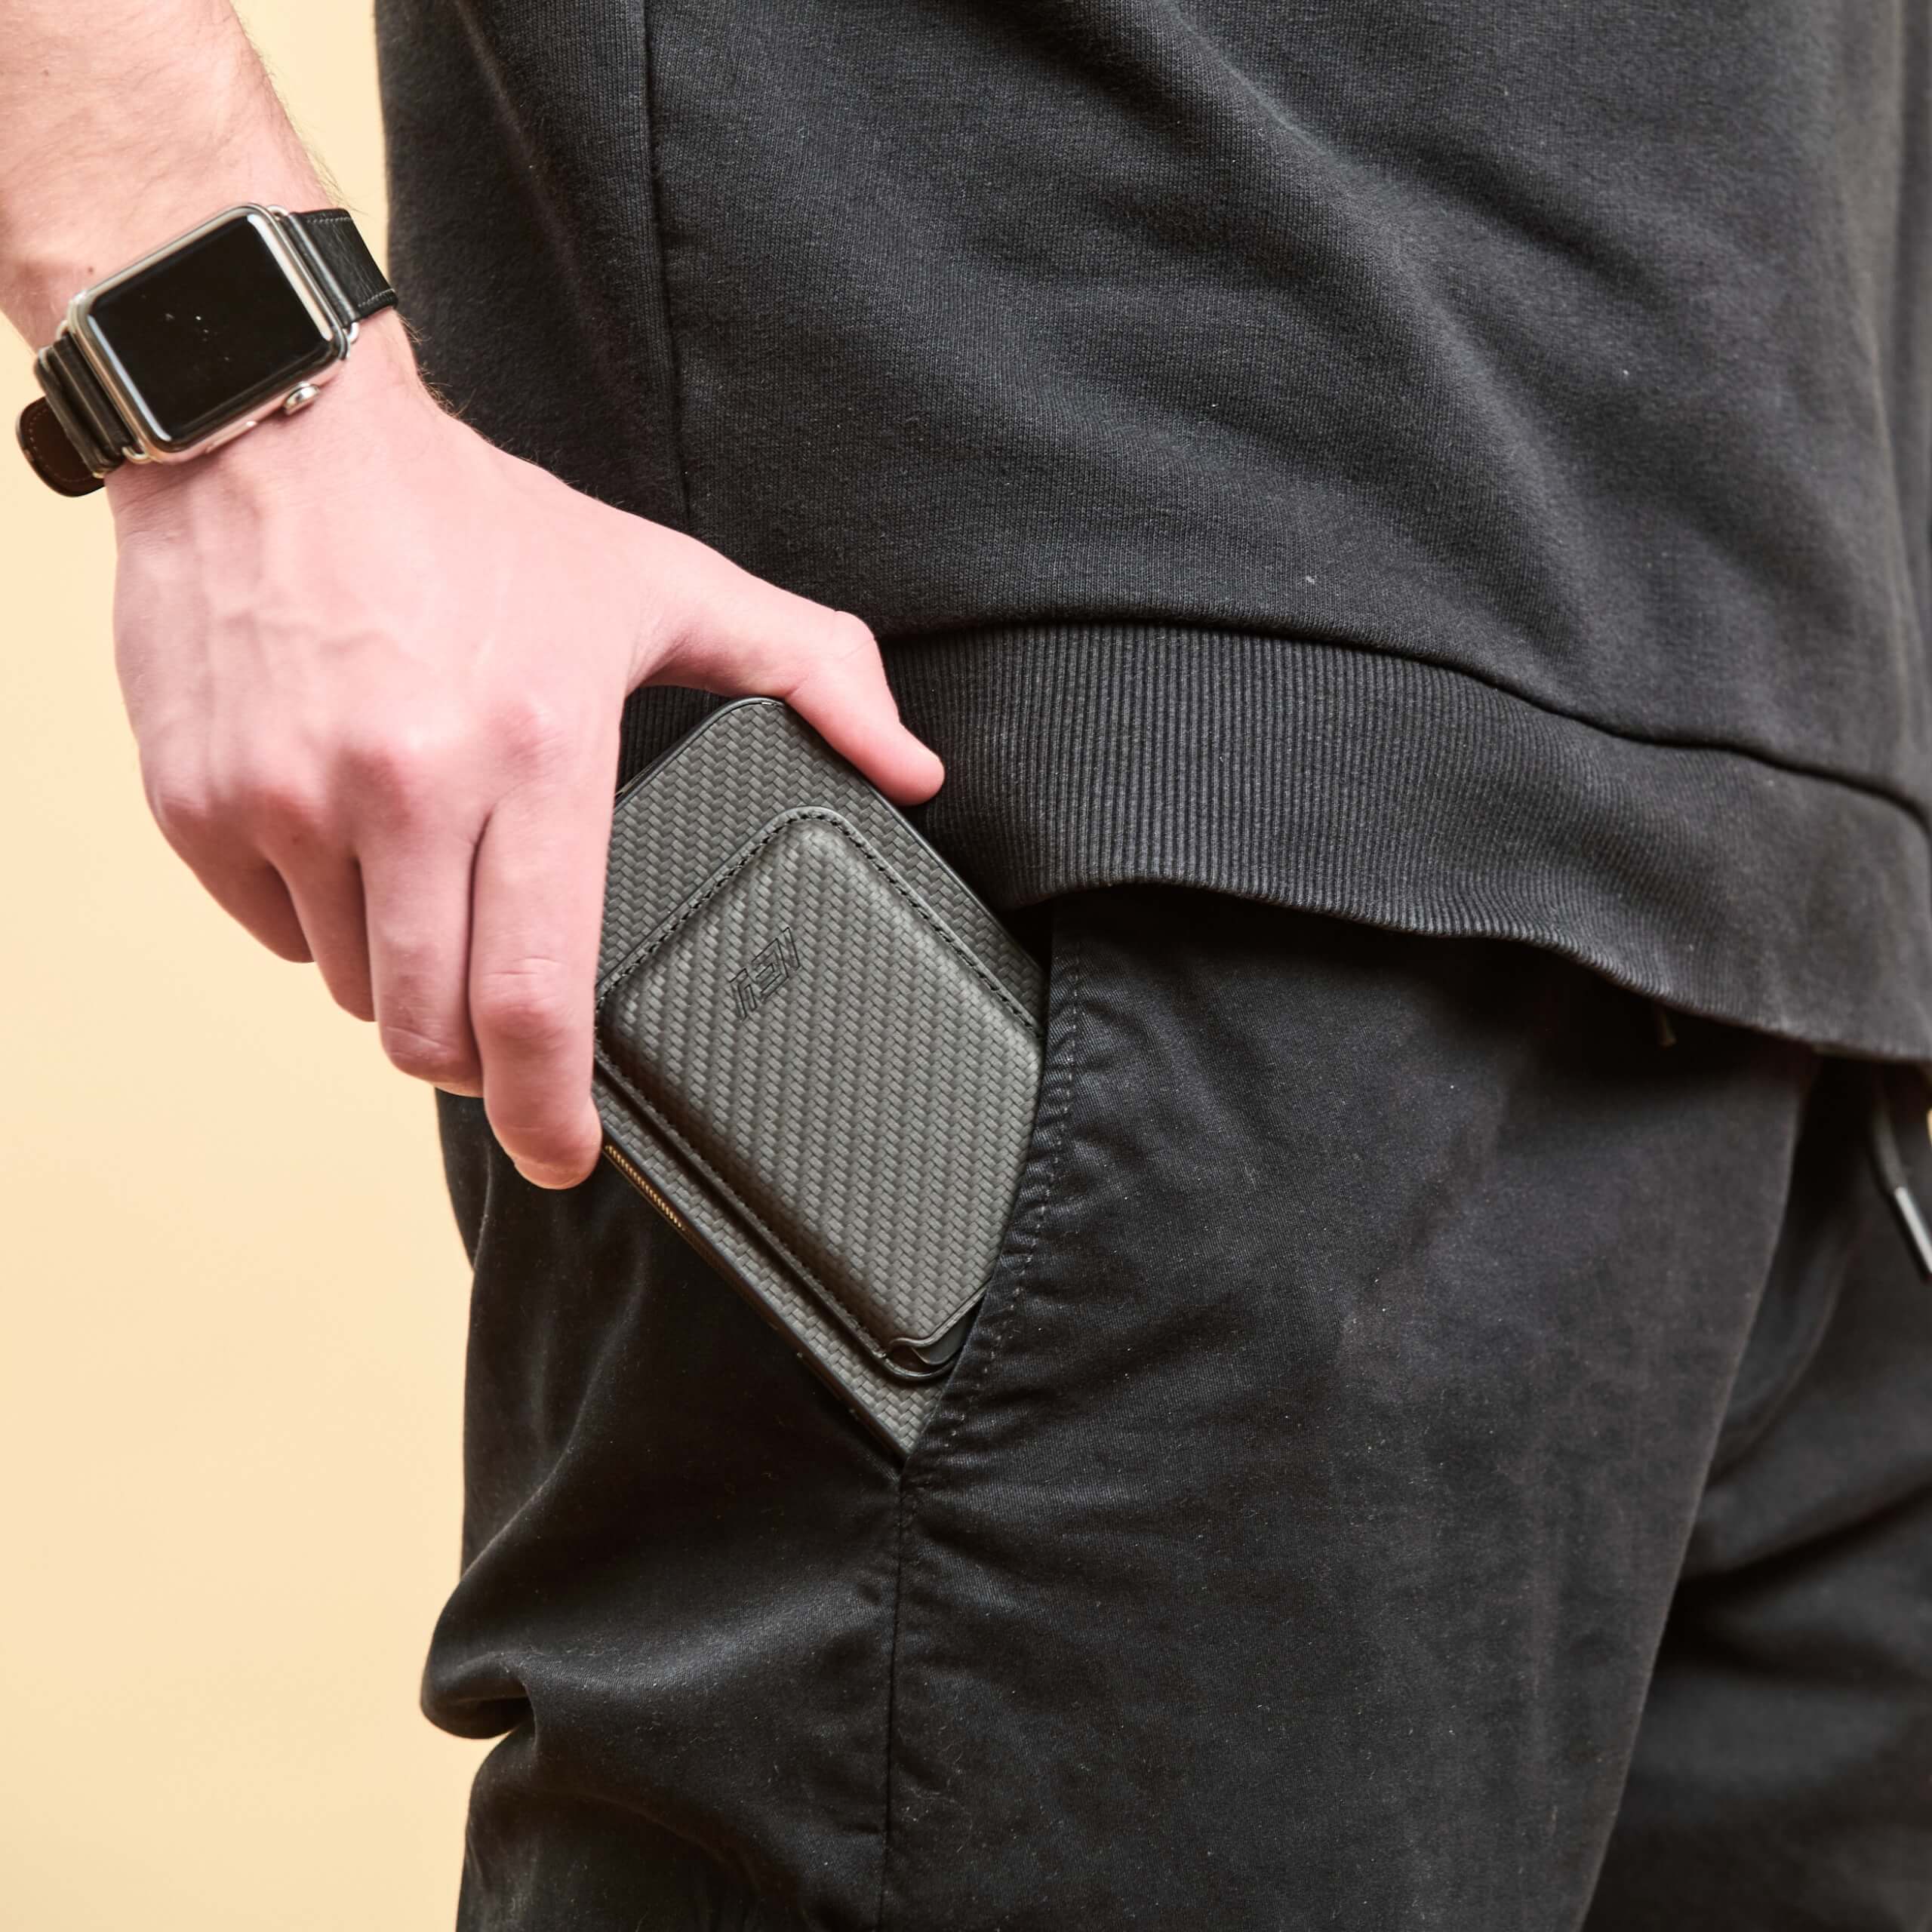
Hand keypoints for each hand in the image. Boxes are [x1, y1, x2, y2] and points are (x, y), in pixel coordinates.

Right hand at [107, 324, 943, 1186]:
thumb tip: (911, 765)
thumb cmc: (475, 518)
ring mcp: (280, 798)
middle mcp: (398, 787)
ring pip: (351, 989)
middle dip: (479, 1064)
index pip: (538, 996)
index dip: (553, 1111)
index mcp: (532, 751)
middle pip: (431, 1029)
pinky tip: (350, 846)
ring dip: (401, 980)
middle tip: (505, 1030)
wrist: (275, 428)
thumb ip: (811, 672)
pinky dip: (318, 921)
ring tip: (432, 894)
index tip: (570, 1154)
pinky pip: (272, 932)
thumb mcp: (664, 581)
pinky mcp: (195, 802)